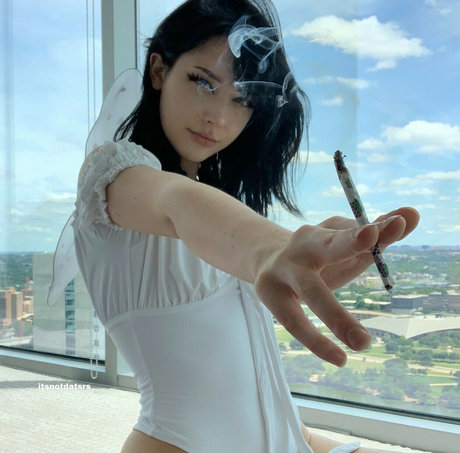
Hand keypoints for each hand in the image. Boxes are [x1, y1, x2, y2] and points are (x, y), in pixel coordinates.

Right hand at [254, 207, 419, 366]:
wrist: (267, 260)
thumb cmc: (318, 256)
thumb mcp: (345, 246)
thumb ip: (378, 234)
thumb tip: (413, 214)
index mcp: (324, 232)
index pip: (353, 230)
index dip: (372, 230)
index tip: (398, 223)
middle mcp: (303, 246)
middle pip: (328, 245)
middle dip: (351, 242)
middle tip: (372, 237)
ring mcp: (283, 270)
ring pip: (311, 292)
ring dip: (336, 317)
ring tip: (364, 343)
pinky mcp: (269, 294)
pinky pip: (293, 322)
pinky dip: (316, 341)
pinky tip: (338, 358)